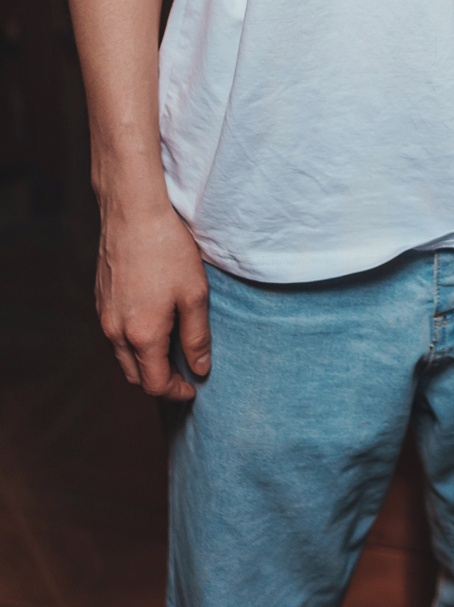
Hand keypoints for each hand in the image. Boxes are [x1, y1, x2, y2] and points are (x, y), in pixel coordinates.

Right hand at [96, 199, 210, 400]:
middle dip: (159, 381)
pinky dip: (132, 343)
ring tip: (171, 349)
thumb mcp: (195, 294)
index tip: (193, 388)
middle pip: (135, 376)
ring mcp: (104, 317)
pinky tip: (153, 324)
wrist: (133, 213)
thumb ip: (197, 337)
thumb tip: (200, 369)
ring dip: (145, 362)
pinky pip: (114, 336)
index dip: (176, 392)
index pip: (155, 384)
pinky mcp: (100, 301)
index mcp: (142, 335)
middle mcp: (116, 333)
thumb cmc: (169, 251)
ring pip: (122, 357)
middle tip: (185, 372)